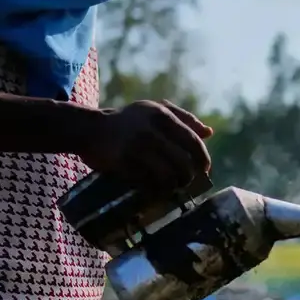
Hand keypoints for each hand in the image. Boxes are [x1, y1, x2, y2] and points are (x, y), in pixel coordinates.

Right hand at [78, 100, 212, 192]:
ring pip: (167, 175)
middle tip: (186, 182)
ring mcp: (136, 147)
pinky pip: (147, 182)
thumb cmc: (129, 120)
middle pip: (182, 162)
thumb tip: (209, 132)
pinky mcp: (123, 162)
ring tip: (171, 187)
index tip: (204, 170)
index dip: (202, 158)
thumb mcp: (155, 110)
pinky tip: (154, 188)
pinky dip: (154, 188)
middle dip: (188, 176)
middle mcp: (151, 130)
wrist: (91, 128)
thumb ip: (183, 118)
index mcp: (162, 115)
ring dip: (173, 185)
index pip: (192, 141)